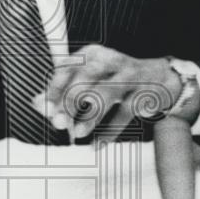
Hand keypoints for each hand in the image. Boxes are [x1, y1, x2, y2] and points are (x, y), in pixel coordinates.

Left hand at [40, 45, 198, 139]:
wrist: (161, 80)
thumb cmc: (117, 80)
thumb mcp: (90, 80)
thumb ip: (63, 90)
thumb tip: (38, 103)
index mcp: (93, 53)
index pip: (68, 66)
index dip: (55, 88)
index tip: (46, 108)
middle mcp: (111, 60)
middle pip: (84, 78)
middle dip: (69, 103)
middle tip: (59, 123)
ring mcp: (129, 77)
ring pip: (104, 95)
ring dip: (88, 118)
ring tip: (77, 133)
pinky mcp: (143, 95)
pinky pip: (122, 115)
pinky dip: (108, 133)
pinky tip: (97, 145)